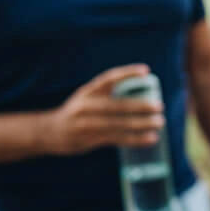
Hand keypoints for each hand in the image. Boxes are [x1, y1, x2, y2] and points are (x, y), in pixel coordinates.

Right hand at [45, 64, 164, 154]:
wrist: (49, 132)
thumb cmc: (77, 111)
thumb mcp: (87, 96)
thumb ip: (108, 92)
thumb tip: (142, 90)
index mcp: (88, 91)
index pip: (109, 78)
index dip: (127, 73)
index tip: (146, 71)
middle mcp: (86, 106)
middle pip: (117, 105)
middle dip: (140, 106)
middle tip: (160, 106)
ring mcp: (87, 124)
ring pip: (119, 124)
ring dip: (142, 124)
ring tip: (160, 123)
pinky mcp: (90, 139)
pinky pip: (117, 139)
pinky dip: (136, 139)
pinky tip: (151, 139)